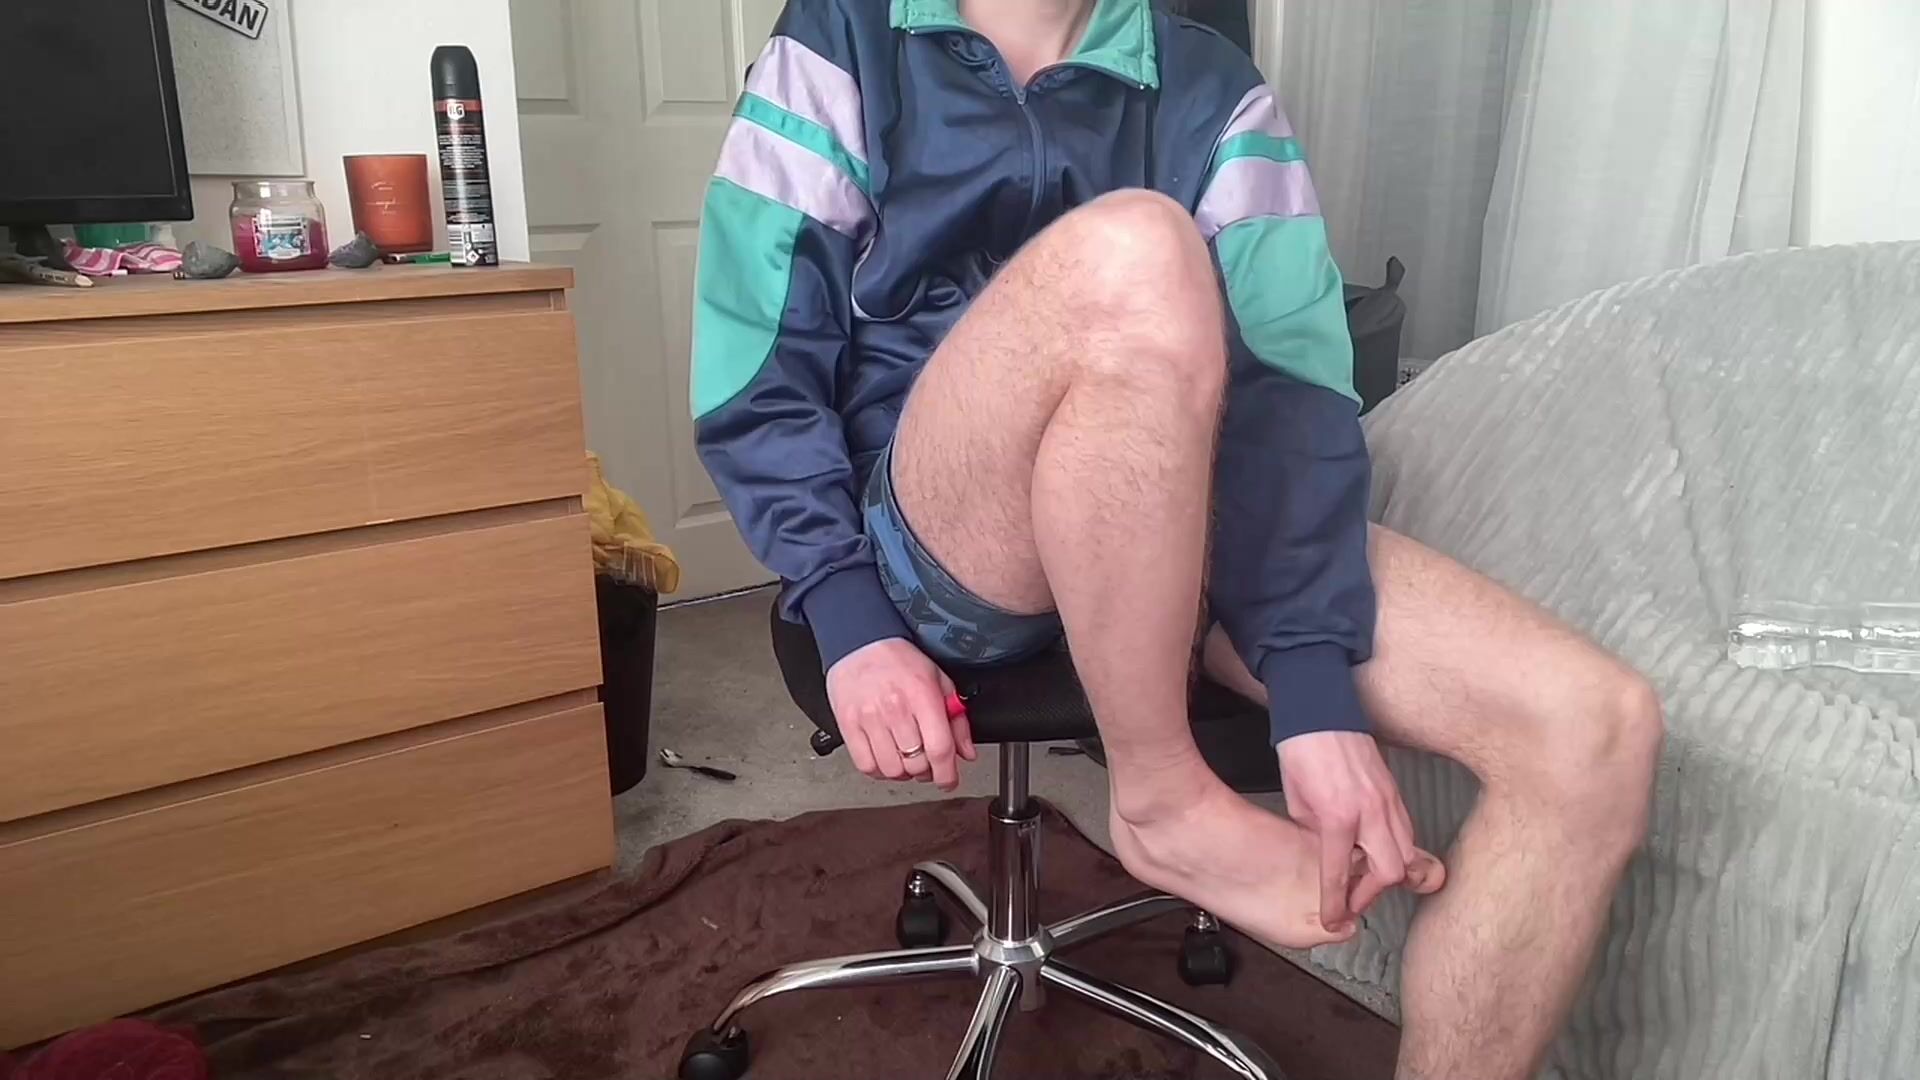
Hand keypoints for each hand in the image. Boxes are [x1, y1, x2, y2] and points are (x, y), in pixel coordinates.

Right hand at [826, 638, 977, 789]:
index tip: (949, 780)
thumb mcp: (938, 680)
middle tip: (927, 763)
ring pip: (892, 770)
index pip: (939, 749)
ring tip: (905, 759)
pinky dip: (879, 771)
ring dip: (903, 773)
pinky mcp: (848, 725)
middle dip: (927, 772)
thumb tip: (966, 751)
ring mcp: (869, 719)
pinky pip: (866, 766)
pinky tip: (886, 758)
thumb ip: (956, 718)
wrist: (859, 642)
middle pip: (917, 764)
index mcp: (922, 696)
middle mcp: (895, 709)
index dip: (948, 774)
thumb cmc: (899, 660)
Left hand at [1276, 730, 1421, 933]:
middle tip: (1353, 900)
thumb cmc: (1302, 752)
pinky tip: (1374, 847)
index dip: (1336, 903)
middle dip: (1372, 894)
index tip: (1333, 920)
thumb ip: (1316, 833)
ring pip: (1405, 852)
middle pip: (1390, 872)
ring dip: (1386, 871)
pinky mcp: (1395, 791)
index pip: (1340, 874)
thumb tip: (1331, 852)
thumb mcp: (1296, 802)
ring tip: (1364, 875)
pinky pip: (1404, 830)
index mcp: (1338, 816)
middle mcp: (1371, 811)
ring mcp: (1388, 800)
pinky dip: (1393, 846)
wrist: (1321, 711)